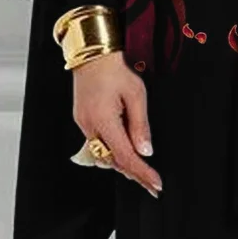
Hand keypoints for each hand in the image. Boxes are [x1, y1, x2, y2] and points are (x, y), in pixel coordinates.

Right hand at [72, 50, 162, 196]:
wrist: (92, 54)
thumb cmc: (114, 69)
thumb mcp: (136, 94)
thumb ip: (141, 125)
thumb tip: (145, 151)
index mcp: (104, 120)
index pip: (125, 157)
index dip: (142, 174)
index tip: (155, 184)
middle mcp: (90, 126)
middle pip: (112, 161)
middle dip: (133, 173)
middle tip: (152, 182)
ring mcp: (83, 123)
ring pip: (102, 155)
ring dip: (121, 164)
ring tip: (142, 171)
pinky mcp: (82, 119)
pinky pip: (97, 144)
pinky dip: (111, 151)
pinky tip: (124, 150)